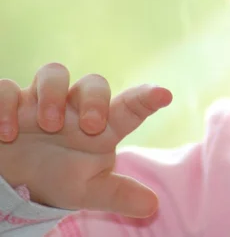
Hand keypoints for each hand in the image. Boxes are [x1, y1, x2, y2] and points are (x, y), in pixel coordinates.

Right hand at [0, 63, 171, 217]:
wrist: (17, 182)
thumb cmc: (61, 177)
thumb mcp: (88, 190)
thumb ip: (118, 194)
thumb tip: (153, 206)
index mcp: (102, 125)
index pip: (130, 107)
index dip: (147, 98)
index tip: (165, 95)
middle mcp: (75, 107)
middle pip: (93, 83)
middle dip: (95, 99)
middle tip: (92, 124)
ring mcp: (42, 101)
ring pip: (53, 73)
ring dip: (52, 94)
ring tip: (49, 124)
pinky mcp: (10, 104)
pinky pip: (7, 89)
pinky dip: (6, 106)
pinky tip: (8, 134)